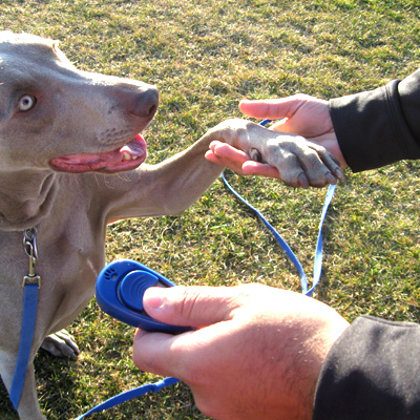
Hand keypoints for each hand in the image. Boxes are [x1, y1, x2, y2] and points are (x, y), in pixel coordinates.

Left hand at [133, 284, 348, 419]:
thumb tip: (149, 301)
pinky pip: (224, 385)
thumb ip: (190, 303)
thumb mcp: (241, 301)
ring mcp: (224, 410)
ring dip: (214, 347)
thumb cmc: (294, 333)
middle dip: (188, 332)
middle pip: (175, 358)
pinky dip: (230, 366)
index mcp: (197, 361)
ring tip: (248, 331)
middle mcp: (203, 394)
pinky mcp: (244, 416)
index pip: (142, 348)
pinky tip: (259, 353)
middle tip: (219, 311)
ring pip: (203, 370)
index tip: (157, 305)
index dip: (145, 323)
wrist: (343, 377)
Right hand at [205, 95, 347, 178]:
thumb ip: (268, 108)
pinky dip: (261, 169)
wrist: (344, 127)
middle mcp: (278, 155)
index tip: (213, 145)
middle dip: (228, 155)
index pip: (248, 145)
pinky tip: (244, 166)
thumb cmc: (322, 114)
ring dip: (237, 161)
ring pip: (258, 166)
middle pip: (248, 157)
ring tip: (218, 155)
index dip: (231, 146)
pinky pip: (277, 172)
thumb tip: (241, 104)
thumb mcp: (291, 106)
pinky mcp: (297, 172)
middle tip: (209, 151)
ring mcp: (287, 165)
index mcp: (276, 140)